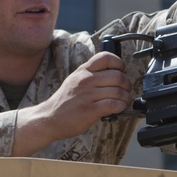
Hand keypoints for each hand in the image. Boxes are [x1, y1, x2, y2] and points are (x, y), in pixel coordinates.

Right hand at [12, 52, 131, 155]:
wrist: (49, 118)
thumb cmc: (64, 101)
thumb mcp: (75, 80)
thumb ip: (92, 75)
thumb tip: (114, 74)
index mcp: (83, 71)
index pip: (106, 58)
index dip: (120, 64)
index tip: (122, 71)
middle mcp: (85, 80)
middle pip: (118, 76)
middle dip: (127, 84)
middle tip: (126, 91)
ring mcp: (88, 95)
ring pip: (118, 91)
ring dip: (126, 98)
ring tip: (123, 102)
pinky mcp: (90, 110)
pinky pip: (114, 104)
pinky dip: (121, 107)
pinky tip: (118, 109)